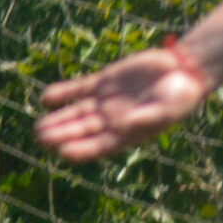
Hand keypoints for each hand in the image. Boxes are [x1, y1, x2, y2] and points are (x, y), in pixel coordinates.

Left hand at [36, 46, 211, 161]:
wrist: (185, 70)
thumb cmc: (182, 95)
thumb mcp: (168, 109)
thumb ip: (147, 118)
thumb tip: (126, 125)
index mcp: (129, 133)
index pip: (100, 145)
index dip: (81, 150)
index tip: (63, 152)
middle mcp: (114, 120)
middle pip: (82, 130)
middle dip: (61, 135)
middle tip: (41, 138)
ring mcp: (107, 101)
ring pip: (76, 112)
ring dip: (58, 119)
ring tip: (37, 127)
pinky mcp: (104, 81)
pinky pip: (79, 89)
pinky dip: (63, 93)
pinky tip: (46, 98)